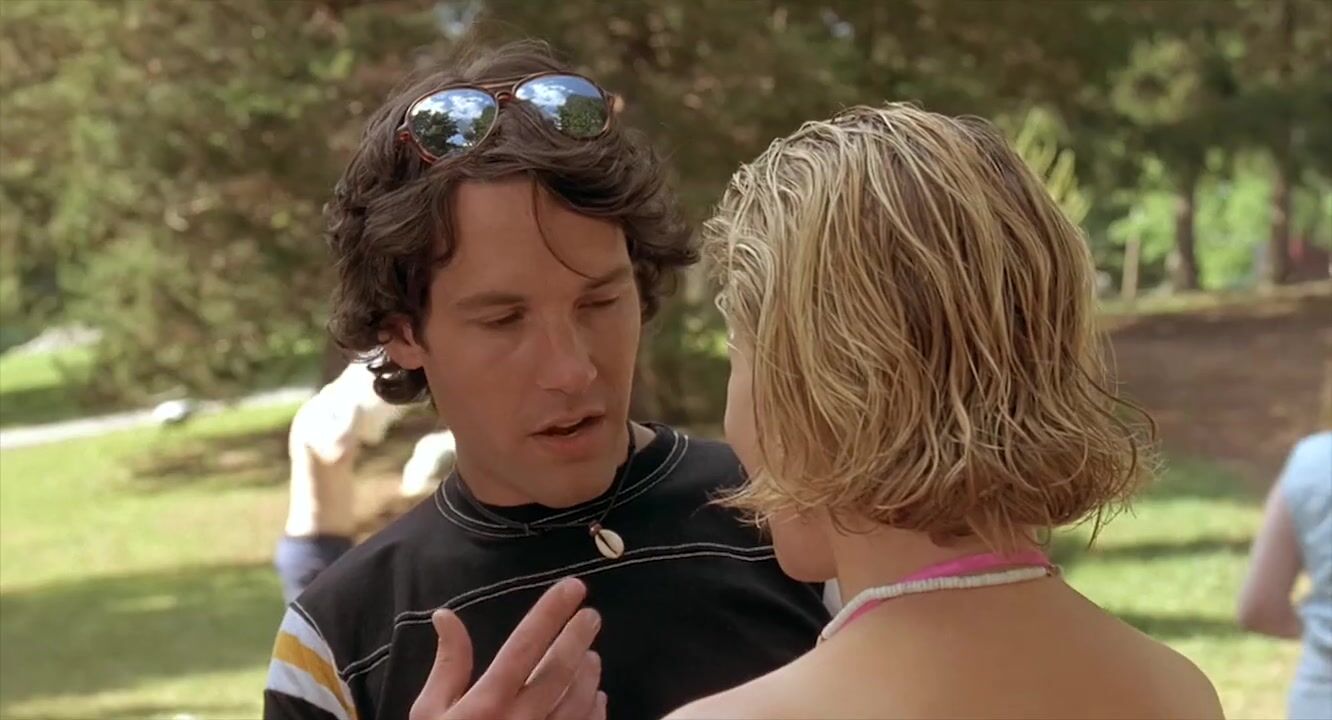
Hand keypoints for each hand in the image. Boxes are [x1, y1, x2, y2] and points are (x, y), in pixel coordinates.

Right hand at [409, 577, 607, 719]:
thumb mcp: (430, 713)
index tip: (573, 587)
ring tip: (591, 655)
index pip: (526, 645)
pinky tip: (595, 696)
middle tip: (591, 616)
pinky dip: (595, 709)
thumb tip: (447, 616)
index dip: (551, 612)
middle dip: (579, 636)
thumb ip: (448, 665)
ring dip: (590, 673)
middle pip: (562, 670)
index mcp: (487, 703)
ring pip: (581, 700)